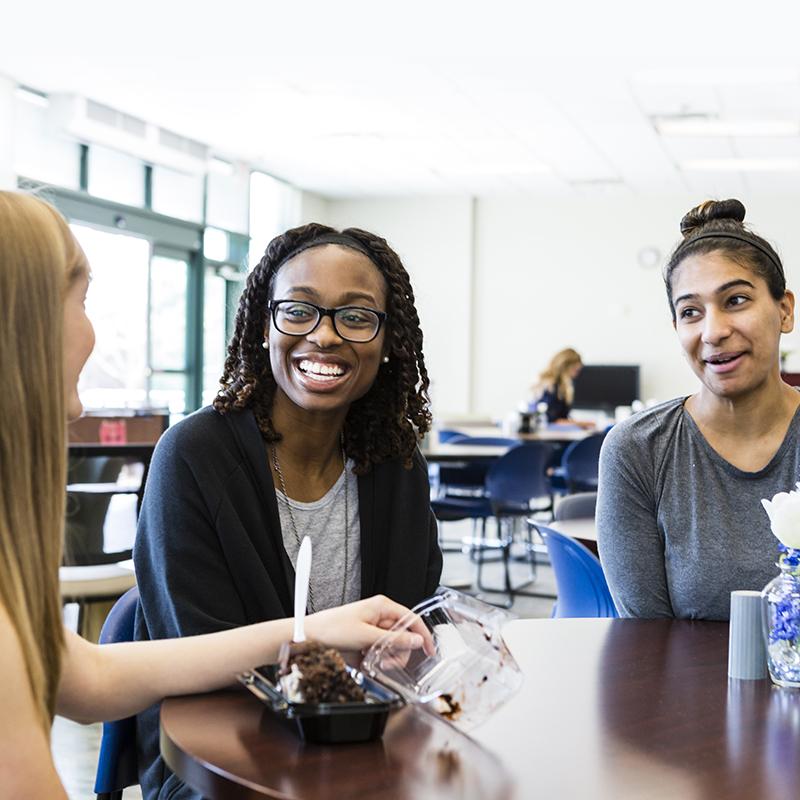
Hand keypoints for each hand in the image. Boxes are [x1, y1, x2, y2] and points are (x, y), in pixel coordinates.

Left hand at [304, 595, 433, 654]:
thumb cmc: (333, 629)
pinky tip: (365, 662)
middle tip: (387, 663)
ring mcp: (373, 629)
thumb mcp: (366, 636)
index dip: (423, 635)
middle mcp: (380, 616)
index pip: (411, 619)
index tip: (430, 651)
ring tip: (373, 662)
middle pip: (404, 637)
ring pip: (393, 647)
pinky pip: (380, 653)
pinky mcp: (366, 641)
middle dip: (399, 653)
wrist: (309, 637)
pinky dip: (376, 660)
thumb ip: (394, 640)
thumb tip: (416, 640)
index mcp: (382, 607)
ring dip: (387, 658)